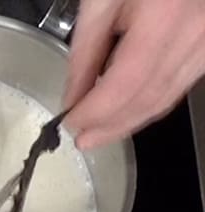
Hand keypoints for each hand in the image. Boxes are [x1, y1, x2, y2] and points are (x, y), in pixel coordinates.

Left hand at [63, 0, 204, 149]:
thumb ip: (86, 50)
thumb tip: (73, 95)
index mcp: (164, 16)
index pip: (125, 83)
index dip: (97, 111)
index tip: (71, 123)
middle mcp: (195, 33)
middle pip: (148, 98)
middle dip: (112, 126)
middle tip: (83, 141)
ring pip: (166, 97)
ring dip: (130, 121)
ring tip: (100, 134)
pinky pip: (179, 85)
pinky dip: (150, 104)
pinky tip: (128, 112)